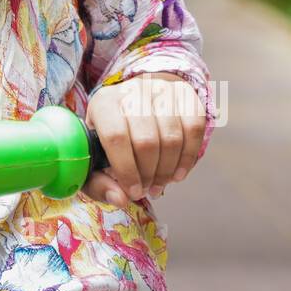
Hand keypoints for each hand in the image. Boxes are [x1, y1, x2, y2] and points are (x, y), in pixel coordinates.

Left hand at [81, 72, 206, 207]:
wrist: (135, 100)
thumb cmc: (111, 135)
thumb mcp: (95, 155)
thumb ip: (99, 182)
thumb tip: (120, 200)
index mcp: (104, 103)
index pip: (116, 136)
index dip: (127, 170)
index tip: (133, 192)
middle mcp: (133, 91)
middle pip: (147, 140)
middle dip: (149, 174)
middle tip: (147, 189)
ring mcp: (161, 90)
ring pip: (172, 137)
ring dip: (168, 170)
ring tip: (160, 184)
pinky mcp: (185, 94)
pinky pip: (194, 129)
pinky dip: (188, 158)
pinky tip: (177, 173)